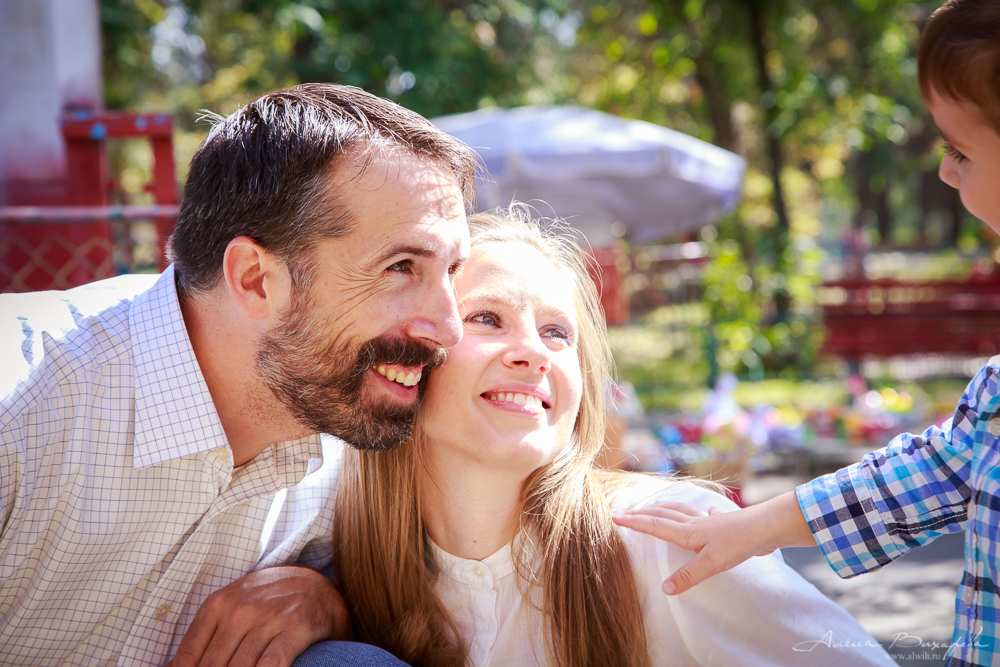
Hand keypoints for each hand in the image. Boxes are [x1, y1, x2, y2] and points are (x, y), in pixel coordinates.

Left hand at [166, 566, 350, 666]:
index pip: (190, 654)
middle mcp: (241, 609)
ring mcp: (269, 618)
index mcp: (219, 604)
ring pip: (240, 666)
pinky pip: (272, 662)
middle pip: (213, 664)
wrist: (317, 585)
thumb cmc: (268, 600)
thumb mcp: (232, 607)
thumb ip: (203, 637)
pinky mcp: (296, 628)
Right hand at [612, 490, 813, 594]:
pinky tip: (706, 512)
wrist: (766, 527)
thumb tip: (665, 588)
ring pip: (680, 512)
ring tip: (654, 508)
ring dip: (663, 509)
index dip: (634, 522)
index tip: (615, 517)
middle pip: (663, 514)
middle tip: (626, 513)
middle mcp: (695, 523)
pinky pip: (704, 515)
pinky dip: (698, 513)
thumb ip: (688, 576)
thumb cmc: (739, 543)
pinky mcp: (723, 524)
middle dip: (643, 513)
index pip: (655, 525)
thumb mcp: (712, 563)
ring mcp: (709, 522)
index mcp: (688, 532)